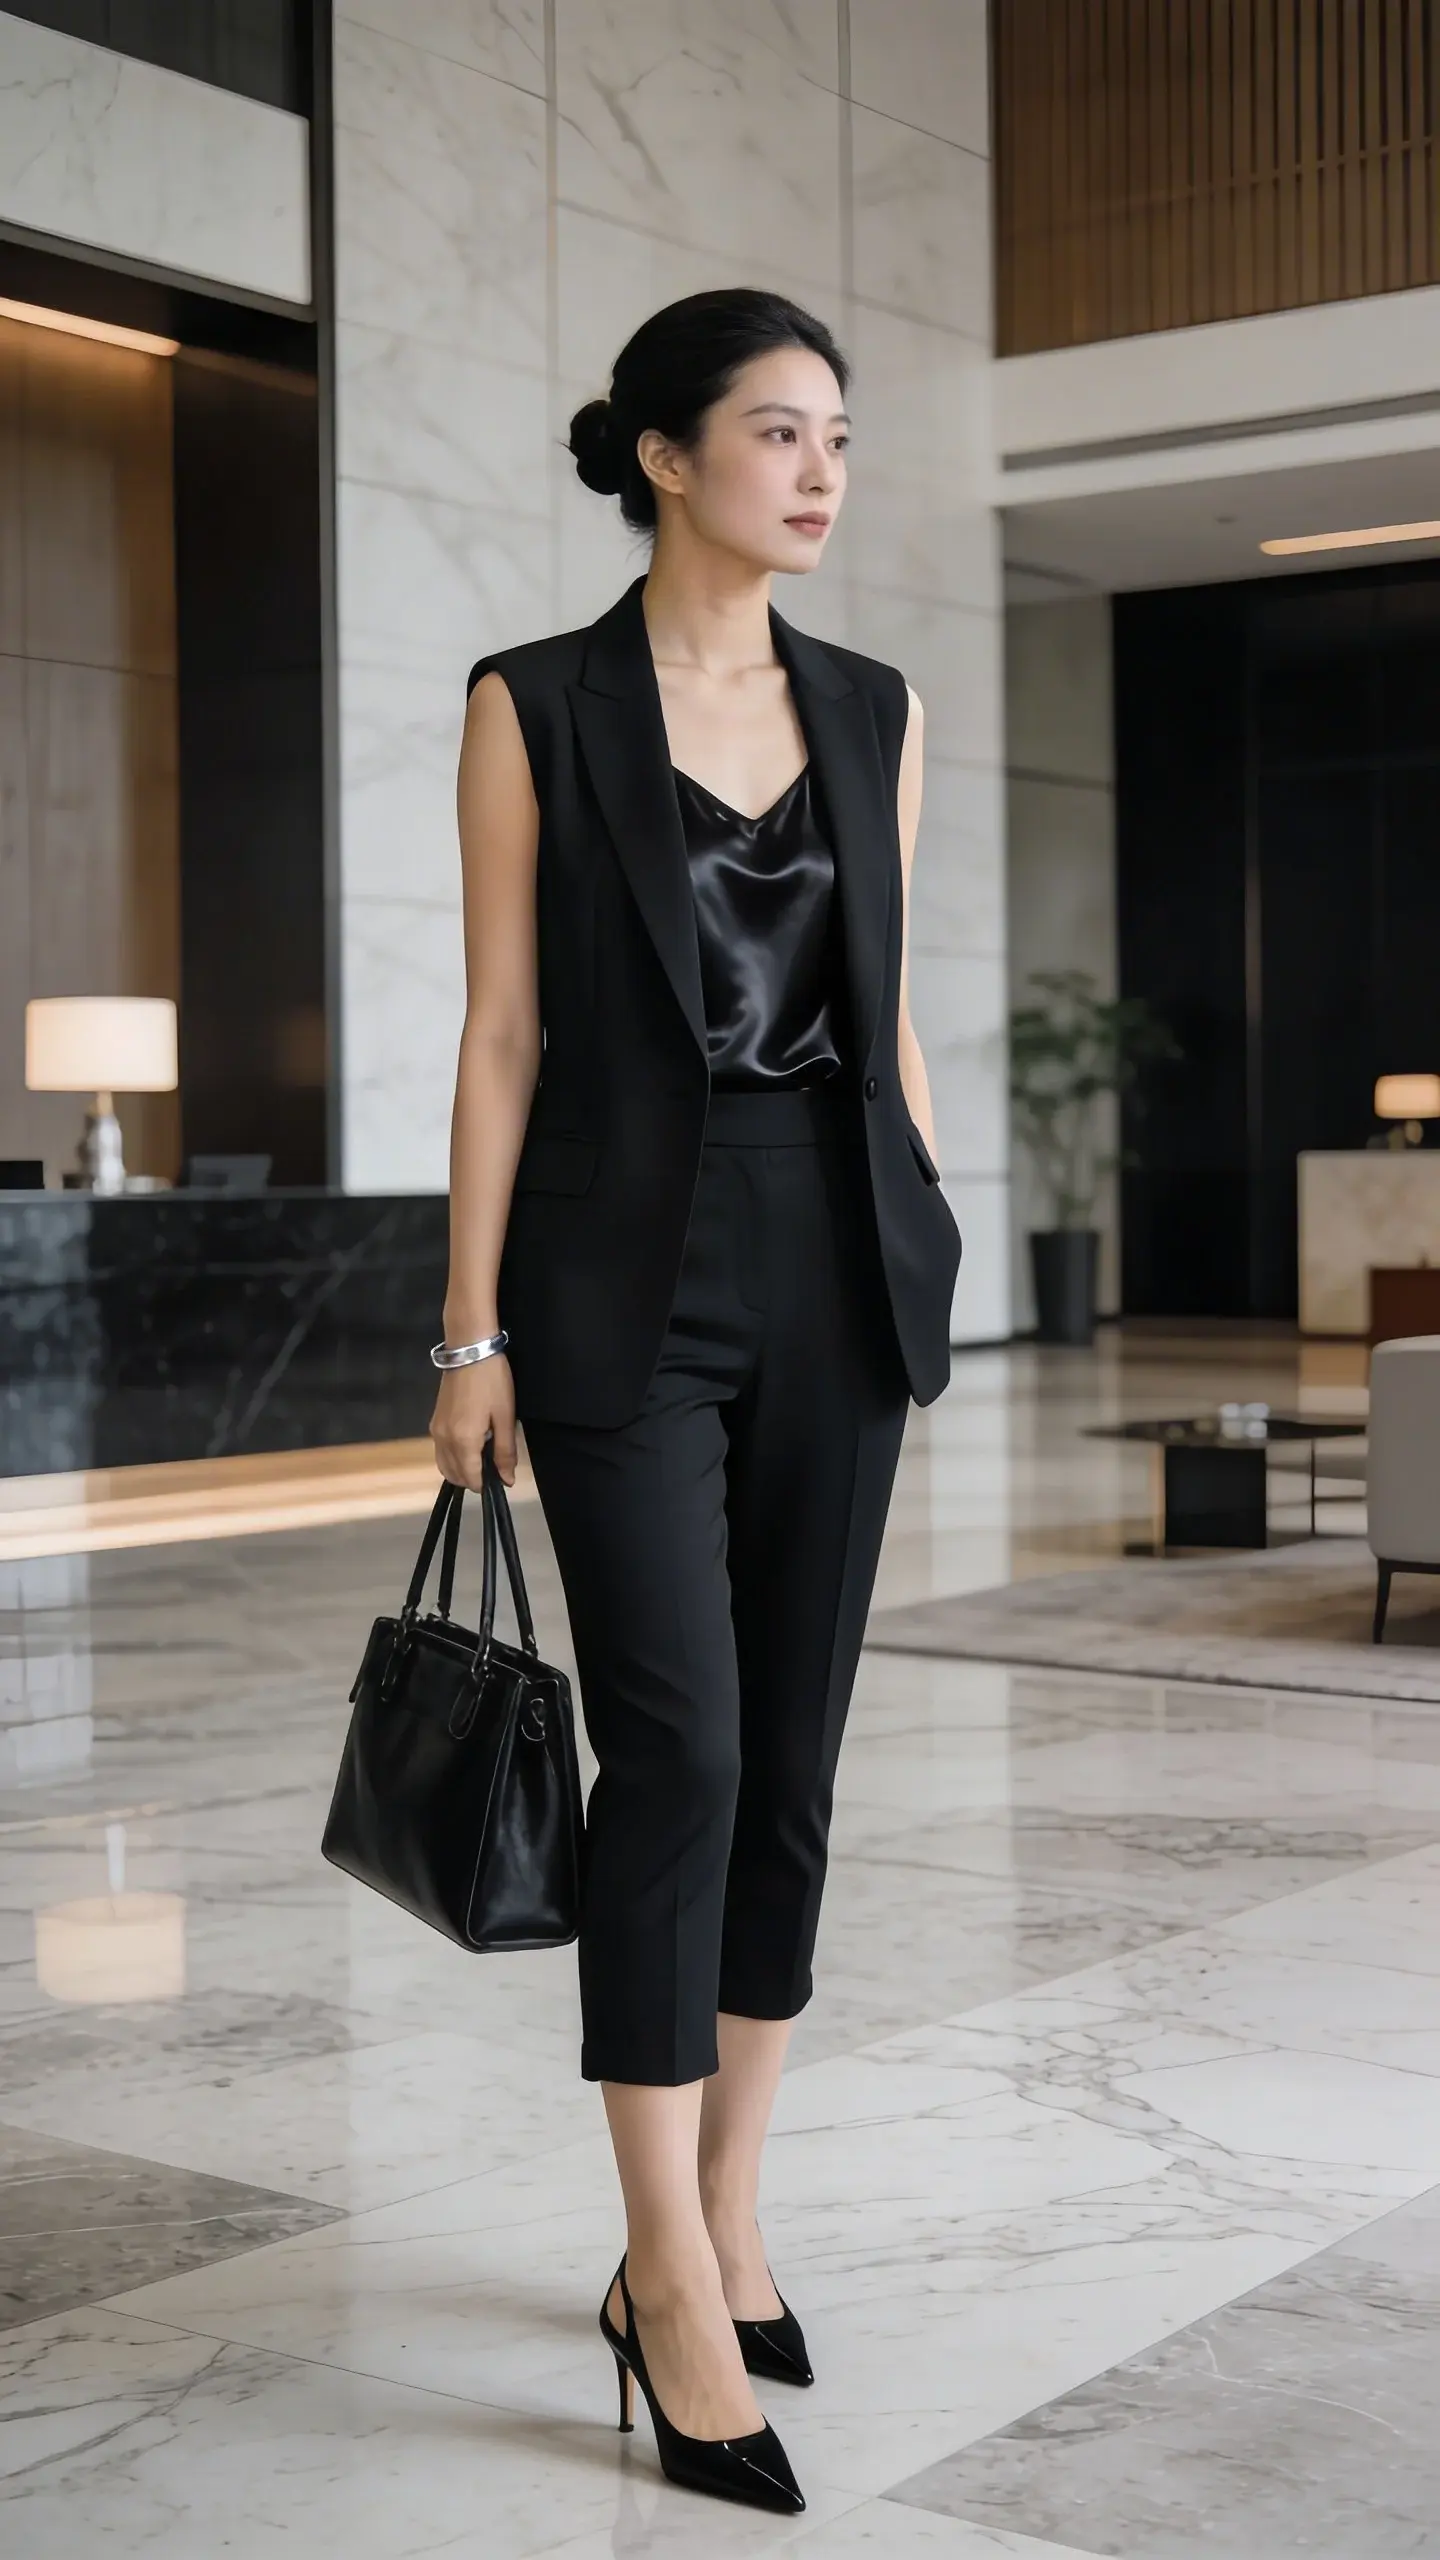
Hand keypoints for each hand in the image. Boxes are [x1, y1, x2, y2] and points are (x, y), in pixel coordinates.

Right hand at [429, 1355, 516, 1489]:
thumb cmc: (492, 1382)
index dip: (485, 1485)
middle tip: (493, 1470)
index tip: (500, 1481)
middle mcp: (443, 1440)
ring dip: (460, 1471)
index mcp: (463, 1441)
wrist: (469, 1351)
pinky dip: (452, 1459)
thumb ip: (505, 1452)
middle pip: (453, 1475)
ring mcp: (435, 1431)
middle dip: (473, 1480)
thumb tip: (506, 1480)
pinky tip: (470, 1448)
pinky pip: (440, 1452)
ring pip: (443, 1465)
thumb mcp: (505, 1417)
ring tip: (482, 1460)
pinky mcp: (434, 1422)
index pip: (470, 1478)